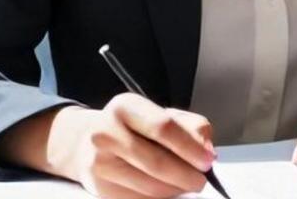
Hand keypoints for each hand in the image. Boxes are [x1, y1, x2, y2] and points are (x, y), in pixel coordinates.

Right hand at [43, 94, 215, 197]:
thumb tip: (207, 149)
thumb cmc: (135, 128)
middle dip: (186, 175)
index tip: (208, 160)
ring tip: (185, 184)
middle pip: (157, 162)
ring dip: (175, 190)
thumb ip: (191, 126)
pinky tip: (166, 190)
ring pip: (149, 187)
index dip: (189, 147)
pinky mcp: (99, 187)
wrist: (89, 142)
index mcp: (125, 106)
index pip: (163, 127)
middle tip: (201, 180)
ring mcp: (99, 162)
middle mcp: (106, 132)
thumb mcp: (162, 114)